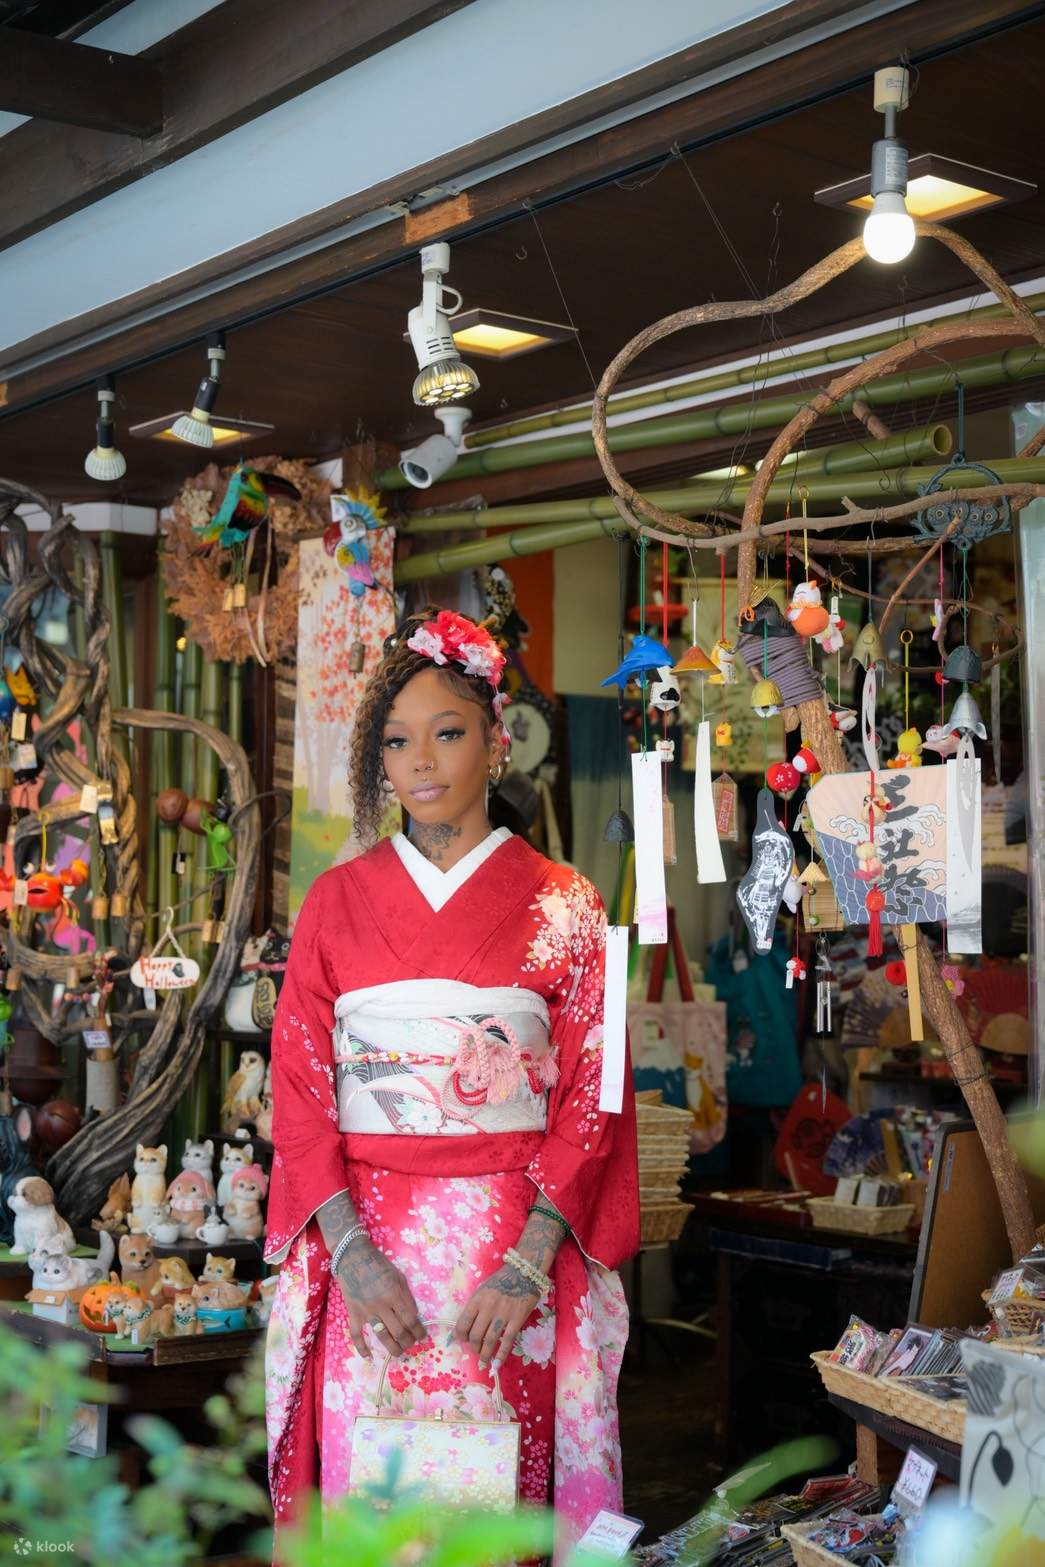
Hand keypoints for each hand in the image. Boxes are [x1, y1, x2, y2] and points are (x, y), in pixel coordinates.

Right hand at [334, 1238, 425, 1358]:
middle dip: (408, 1342)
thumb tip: (414, 1315)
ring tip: (398, 1352)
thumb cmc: (379, 1265)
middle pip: (398, 1331)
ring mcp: (366, 1311)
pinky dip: (362, 1348)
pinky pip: (356, 1335)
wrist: (353, 1258)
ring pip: (381, 1336)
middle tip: (411, 1345)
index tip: (422, 1337)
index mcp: (394, 1294)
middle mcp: (381, 1305)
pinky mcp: (353, 1314)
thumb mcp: (398, 1275)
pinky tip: (369, 1356)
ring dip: (392, 1348)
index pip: (410, 1319)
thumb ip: (406, 1295)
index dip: (419, 1331)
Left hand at [453, 1263, 540, 1370]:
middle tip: (475, 1350)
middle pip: (475, 1335)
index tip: (462, 1341)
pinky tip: (497, 1363)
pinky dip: (501, 1355)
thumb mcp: (482, 1291)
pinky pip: (507, 1341)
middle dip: (473, 1347)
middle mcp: (488, 1308)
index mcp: (477, 1299)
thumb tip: (462, 1329)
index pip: (462, 1324)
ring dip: (484, 1354)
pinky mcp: (517, 1319)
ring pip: (489, 1341)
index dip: (460, 1336)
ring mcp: (503, 1314)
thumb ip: (473, 1308)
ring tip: (483, 1362)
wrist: (524, 1273)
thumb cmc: (500, 1281)